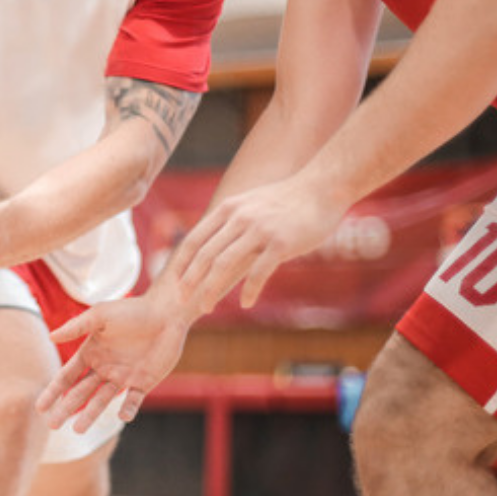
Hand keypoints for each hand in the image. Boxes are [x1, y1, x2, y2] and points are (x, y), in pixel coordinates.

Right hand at [36, 292, 190, 431]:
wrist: (165, 314)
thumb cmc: (132, 310)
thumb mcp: (100, 315)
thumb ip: (76, 327)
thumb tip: (50, 336)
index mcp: (91, 353)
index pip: (67, 377)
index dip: (53, 391)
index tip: (39, 407)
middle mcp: (104, 368)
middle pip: (80, 393)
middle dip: (66, 408)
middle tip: (52, 425)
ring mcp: (123, 377)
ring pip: (102, 400)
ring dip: (90, 414)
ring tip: (78, 429)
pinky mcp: (143, 383)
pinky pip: (133, 401)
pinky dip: (128, 409)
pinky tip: (122, 416)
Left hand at [173, 171, 346, 311]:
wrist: (322, 188)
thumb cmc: (287, 201)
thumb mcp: (250, 204)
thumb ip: (231, 221)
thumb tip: (213, 244)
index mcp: (228, 209)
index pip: (194, 239)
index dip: (181, 263)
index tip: (174, 282)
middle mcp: (239, 218)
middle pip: (205, 254)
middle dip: (190, 280)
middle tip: (181, 300)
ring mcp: (260, 229)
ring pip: (225, 264)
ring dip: (211, 289)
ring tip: (205, 308)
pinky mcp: (281, 242)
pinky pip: (259, 271)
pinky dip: (250, 290)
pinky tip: (246, 303)